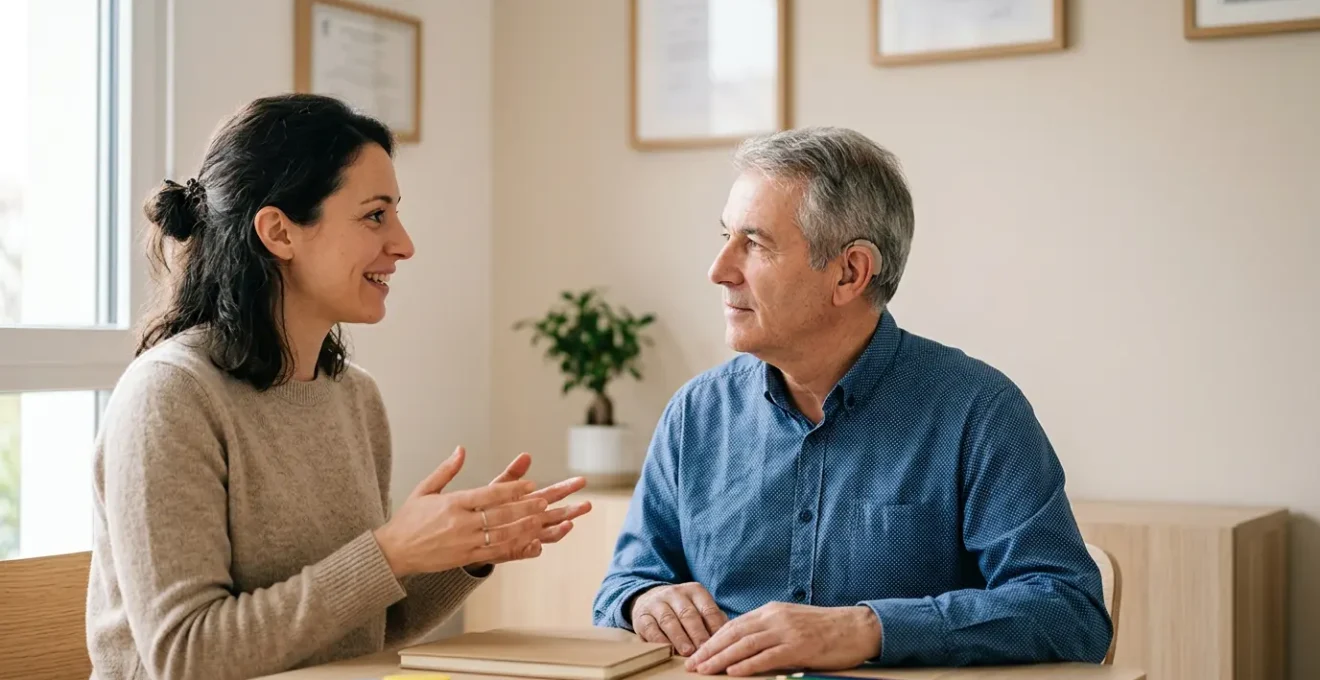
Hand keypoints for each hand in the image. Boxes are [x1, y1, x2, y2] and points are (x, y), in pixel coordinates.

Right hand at [373, 446, 545, 577]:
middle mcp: (460, 523)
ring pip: (501, 535)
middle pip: (499, 514)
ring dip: (523, 527)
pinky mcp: (465, 557)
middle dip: (524, 507)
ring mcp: (464, 542)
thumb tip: (461, 449)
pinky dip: (513, 547)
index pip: (488, 495)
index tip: (529, 484)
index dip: (511, 490)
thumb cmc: (409, 519)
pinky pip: (494, 553)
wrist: (394, 552)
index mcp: (452, 504)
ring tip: (541, 520)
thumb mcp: (424, 489)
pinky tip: (527, 542)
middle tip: (544, 501)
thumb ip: (446, 470)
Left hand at [490, 452, 593, 547]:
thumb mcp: (500, 486)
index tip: (582, 481)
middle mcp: (536, 520)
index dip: (568, 487)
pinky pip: (528, 551)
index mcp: (533, 502)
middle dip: (573, 510)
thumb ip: (514, 473)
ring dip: (560, 530)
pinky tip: (537, 544)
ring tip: (569, 524)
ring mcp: (529, 536)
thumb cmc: (488, 507)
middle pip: (559, 515)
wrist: (470, 531)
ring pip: (549, 534)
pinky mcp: (517, 550)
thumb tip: (526, 455)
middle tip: (587, 505)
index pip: (555, 494)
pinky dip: (534, 548)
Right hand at [629, 582, 728, 656]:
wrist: (648, 599)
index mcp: (694, 591)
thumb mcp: (699, 607)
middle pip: (689, 615)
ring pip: (669, 620)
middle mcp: (675, 593)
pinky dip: (660, 640)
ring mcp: (657, 603)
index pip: (708, 609)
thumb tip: (730, 635)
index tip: (722, 643)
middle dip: (698, 634)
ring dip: (680, 638)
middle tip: (705, 650)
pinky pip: (651, 628)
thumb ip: (713, 619)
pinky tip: (668, 650)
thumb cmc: (682, 609)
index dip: (715, 627)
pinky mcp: (642, 616)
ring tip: (688, 652)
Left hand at [684, 603, 880, 675]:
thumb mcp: (791, 622)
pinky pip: (768, 656)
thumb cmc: (824, 628)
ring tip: (706, 670)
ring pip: (746, 645)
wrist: (856, 627)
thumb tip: (744, 645)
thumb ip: (768, 630)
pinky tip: (733, 672)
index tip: (698, 653)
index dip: (713, 640)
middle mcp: (775, 618)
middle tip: (693, 664)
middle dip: (710, 650)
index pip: (734, 625)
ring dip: (722, 658)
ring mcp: (787, 632)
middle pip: (734, 634)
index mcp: (771, 611)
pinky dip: (748, 664)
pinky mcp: (799, 647)